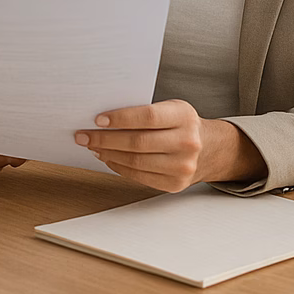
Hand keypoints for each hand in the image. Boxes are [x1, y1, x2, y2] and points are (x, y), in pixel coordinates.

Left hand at [76, 100, 263, 192]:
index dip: (120, 118)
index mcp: (184, 116)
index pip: (148, 117)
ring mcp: (182, 166)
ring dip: (108, 154)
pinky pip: (139, 176)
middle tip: (84, 135)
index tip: (98, 119)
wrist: (210, 149)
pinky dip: (119, 167)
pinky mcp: (175, 184)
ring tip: (92, 146)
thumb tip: (103, 119)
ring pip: (136, 162)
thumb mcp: (171, 109)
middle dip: (105, 139)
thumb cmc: (182, 124)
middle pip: (138, 142)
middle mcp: (187, 142)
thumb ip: (144, 111)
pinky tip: (108, 158)